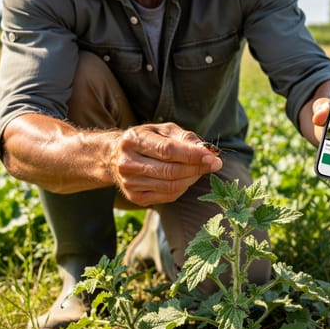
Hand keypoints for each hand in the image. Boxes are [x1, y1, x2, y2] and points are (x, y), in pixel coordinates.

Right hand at [108, 123, 222, 205]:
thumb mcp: (163, 130)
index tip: (213, 157)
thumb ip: (185, 138)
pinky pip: (168, 196)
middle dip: (196, 168)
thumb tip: (208, 151)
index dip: (192, 155)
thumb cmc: (147, 140)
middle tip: (214, 164)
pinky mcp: (135, 197)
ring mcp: (129, 183)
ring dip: (192, 178)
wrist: (115, 156)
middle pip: (170, 171)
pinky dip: (183, 188)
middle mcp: (127, 162)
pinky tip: (186, 179)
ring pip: (171, 186)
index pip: (167, 150)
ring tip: (200, 169)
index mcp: (132, 140)